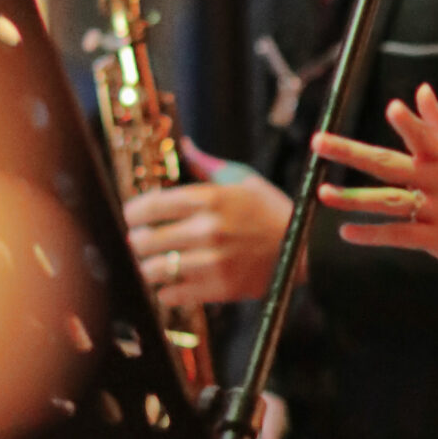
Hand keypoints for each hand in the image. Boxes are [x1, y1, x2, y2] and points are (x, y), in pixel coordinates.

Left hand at [124, 142, 291, 305]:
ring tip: (154, 264)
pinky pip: (172, 294)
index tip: (132, 217)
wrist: (305, 248)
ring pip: (154, 270)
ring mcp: (213, 262)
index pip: (150, 206)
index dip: (133, 213)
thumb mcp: (243, 179)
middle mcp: (208, 230)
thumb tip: (185, 144)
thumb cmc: (272, 210)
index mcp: (210, 199)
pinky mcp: (219, 288)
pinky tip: (173, 282)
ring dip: (149, 268)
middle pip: (145, 240)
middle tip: (141, 242)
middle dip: (138, 241)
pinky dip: (167, 290)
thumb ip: (207, 165)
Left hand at [313, 85, 437, 277]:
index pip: (425, 136)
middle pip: (389, 165)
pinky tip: (347, 233)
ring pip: (388, 202)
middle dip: (352, 153)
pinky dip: (372, 235)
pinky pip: (398, 236)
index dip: (409, 123)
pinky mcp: (437, 240)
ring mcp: (437, 212)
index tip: (392, 108)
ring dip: (353, 199)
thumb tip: (421, 91)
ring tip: (323, 193)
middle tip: (319, 142)